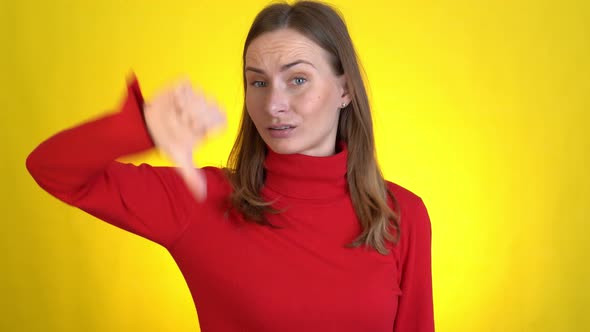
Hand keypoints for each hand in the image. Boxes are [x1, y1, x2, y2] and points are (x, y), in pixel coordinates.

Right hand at [143, 79, 225, 200]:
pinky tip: (172, 102)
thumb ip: (192, 176)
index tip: (194, 130)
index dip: (206, 125)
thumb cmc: (167, 140)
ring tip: (175, 113)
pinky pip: (186, 85)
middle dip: (192, 118)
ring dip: (182, 108)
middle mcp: (206, 108)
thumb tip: (201, 197)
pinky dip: (177, 95)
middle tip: (181, 123)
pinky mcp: (184, 84)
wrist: (147, 126)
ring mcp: (196, 94)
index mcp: (210, 125)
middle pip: (209, 108)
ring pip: (197, 96)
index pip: (220, 120)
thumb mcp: (179, 158)